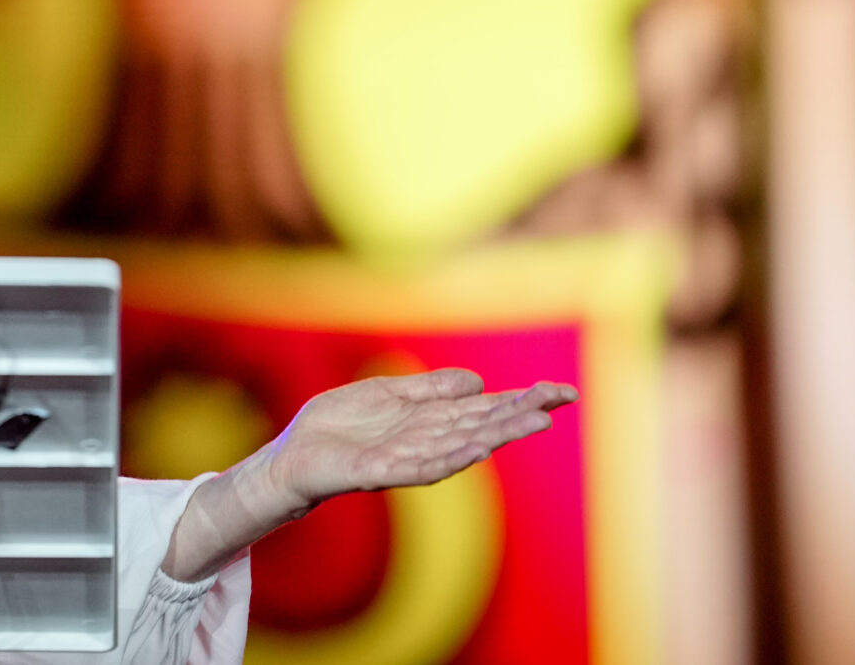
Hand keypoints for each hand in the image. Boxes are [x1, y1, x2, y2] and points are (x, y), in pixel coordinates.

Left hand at [161, 368, 574, 581]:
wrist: (293, 456)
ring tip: (534, 420)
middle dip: (521, 412)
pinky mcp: (381, 471)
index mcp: (429, 419)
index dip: (521, 399)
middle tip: (561, 400)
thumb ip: (431, 390)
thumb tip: (479, 382)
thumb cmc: (338, 428)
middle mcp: (426, 440)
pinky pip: (422, 465)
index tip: (559, 390)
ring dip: (498, 432)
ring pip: (462, 443)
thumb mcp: (387, 394)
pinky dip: (451, 456)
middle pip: (482, 424)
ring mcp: (407, 457)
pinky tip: (477, 447)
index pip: (484, 408)